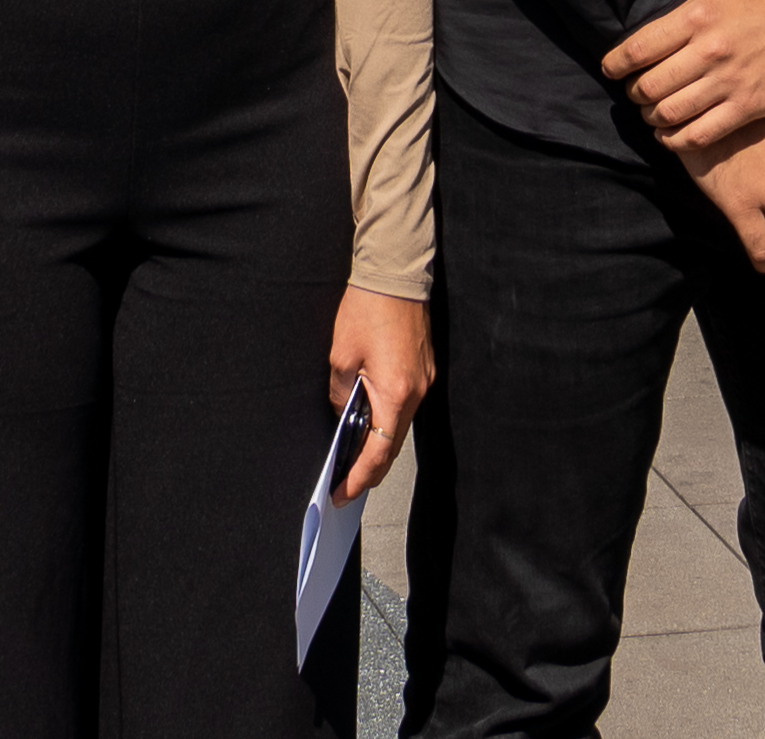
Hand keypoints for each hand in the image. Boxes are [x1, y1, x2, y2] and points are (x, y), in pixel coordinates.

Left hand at [328, 290, 433, 496]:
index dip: (359, 477)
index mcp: (396, 392)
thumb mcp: (340, 356)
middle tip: (344, 485)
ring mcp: (424, 381)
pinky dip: (386, 421)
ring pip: (399, 427)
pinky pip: (404, 406)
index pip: (378, 452)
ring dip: (377, 445)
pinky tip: (367, 424)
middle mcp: (416, 392)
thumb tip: (342, 413)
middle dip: (369, 470)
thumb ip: (340, 394)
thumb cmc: (368, 307)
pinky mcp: (424, 370)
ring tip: (350, 459)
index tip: (342, 493)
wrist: (396, 271)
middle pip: (392, 445)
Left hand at [602, 0, 764, 149]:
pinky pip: (700, 133)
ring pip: (671, 112)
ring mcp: (728, 82)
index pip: (640, 47)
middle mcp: (709, 51)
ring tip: (650, 113)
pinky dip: (677, 140)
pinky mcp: (746, 107)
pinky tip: (671, 134)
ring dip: (652, 118)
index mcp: (697, 16)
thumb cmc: (759, 2)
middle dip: (634, 93)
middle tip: (633, 93)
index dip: (616, 63)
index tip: (610, 69)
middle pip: (650, 85)